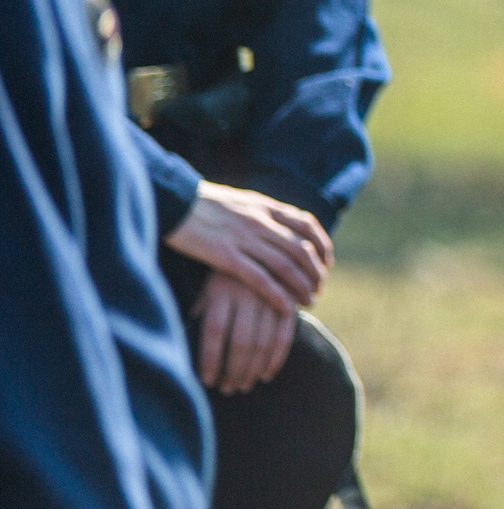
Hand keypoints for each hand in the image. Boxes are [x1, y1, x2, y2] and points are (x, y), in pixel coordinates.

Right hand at [166, 182, 330, 310]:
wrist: (172, 201)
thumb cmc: (203, 205)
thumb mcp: (241, 202)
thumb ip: (262, 213)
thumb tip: (281, 226)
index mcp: (266, 206)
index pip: (307, 226)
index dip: (322, 246)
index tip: (326, 263)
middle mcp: (260, 221)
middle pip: (300, 249)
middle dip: (315, 272)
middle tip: (319, 288)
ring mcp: (244, 238)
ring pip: (285, 265)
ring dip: (302, 286)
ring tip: (309, 301)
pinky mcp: (225, 255)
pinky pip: (259, 278)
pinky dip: (277, 294)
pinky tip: (286, 307)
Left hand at [191, 272, 296, 393]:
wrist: (260, 246)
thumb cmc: (224, 275)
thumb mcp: (207, 288)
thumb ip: (199, 313)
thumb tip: (183, 347)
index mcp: (222, 290)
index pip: (214, 331)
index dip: (211, 359)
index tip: (207, 381)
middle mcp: (248, 294)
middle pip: (241, 340)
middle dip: (234, 370)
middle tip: (228, 389)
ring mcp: (271, 298)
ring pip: (263, 341)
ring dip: (253, 369)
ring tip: (243, 385)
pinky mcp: (289, 302)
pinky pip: (285, 335)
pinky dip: (276, 358)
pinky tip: (266, 374)